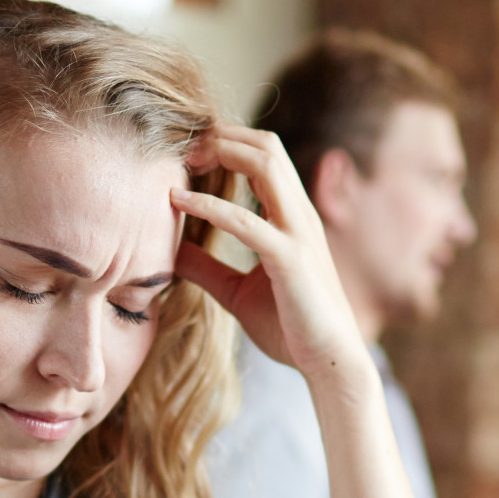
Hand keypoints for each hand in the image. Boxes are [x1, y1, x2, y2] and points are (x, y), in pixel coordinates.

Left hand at [171, 125, 368, 380]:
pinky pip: (245, 221)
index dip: (226, 143)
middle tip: (182, 144)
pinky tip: (178, 199)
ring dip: (221, 152)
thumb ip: (207, 267)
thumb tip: (170, 251)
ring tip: (184, 158)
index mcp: (291, 218)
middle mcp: (298, 216)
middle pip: (266, 146)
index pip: (264, 157)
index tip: (188, 153)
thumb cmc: (291, 328)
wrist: (329, 362)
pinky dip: (208, 205)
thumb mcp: (236, 291)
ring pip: (266, 164)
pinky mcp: (290, 259)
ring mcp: (297, 234)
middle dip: (222, 135)